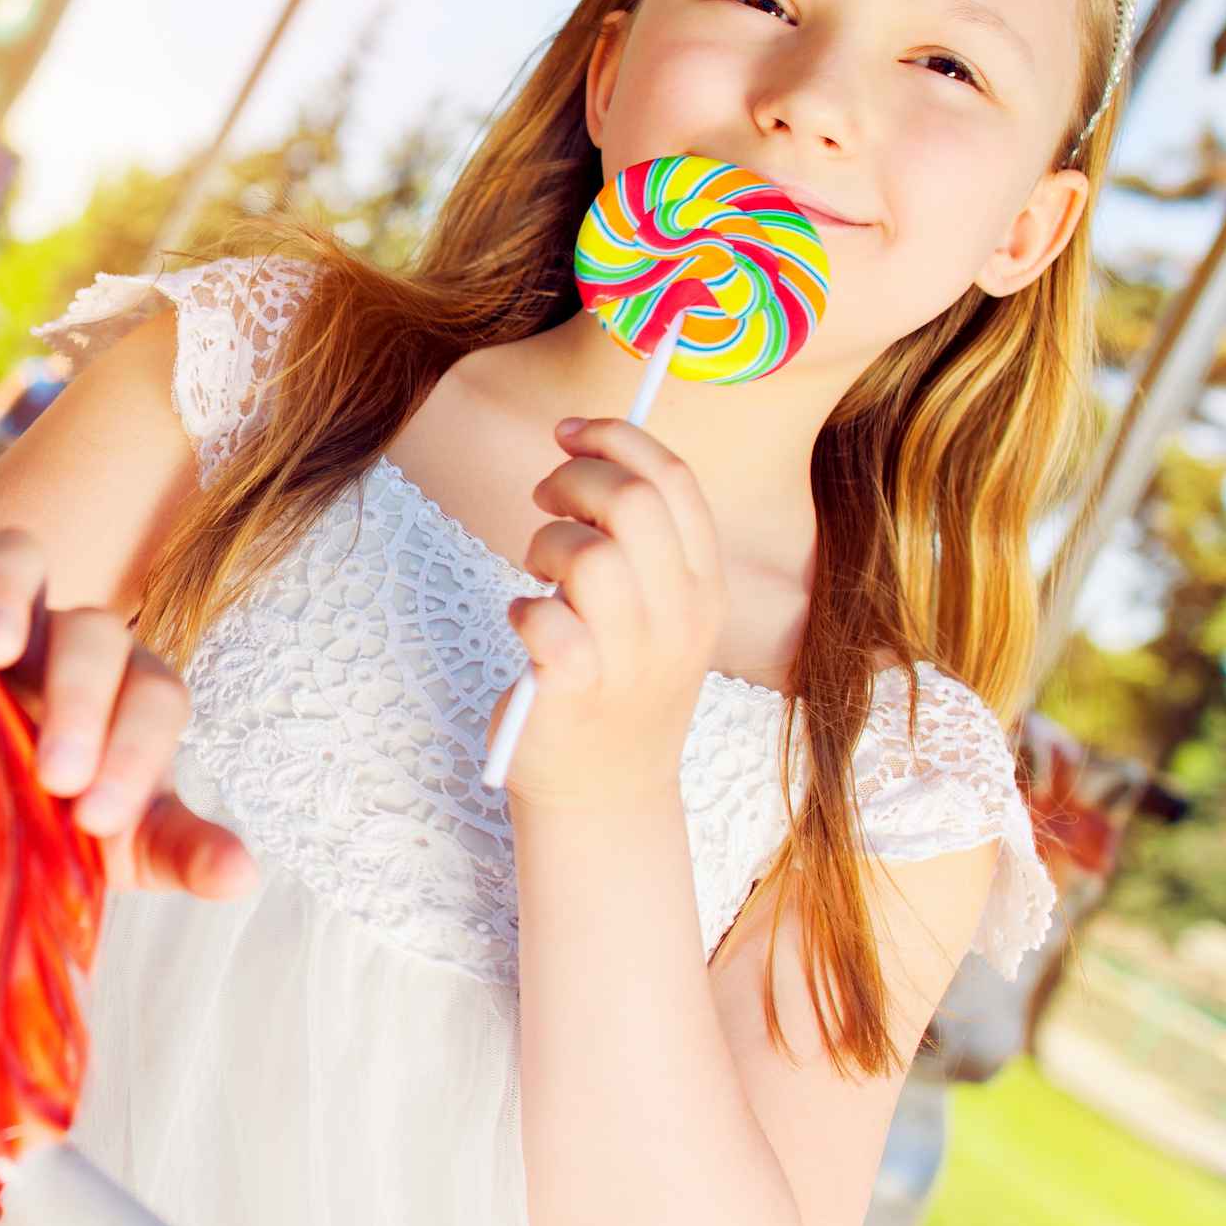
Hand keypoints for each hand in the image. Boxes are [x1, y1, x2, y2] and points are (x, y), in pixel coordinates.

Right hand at [0, 526, 258, 899]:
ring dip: (8, 596)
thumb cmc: (63, 812)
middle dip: (82, 698)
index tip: (96, 819)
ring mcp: (1, 612)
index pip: (155, 699)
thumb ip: (179, 850)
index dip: (137, 752)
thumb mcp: (122, 841)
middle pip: (94, 635)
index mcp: (129, 693)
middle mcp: (69, 642)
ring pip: (21, 560)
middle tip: (56, 776)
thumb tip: (243, 877)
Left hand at [493, 417, 723, 811]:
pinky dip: (520, 610)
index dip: (617, 438)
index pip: (675, 481)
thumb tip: (592, 452)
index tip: (570, 432)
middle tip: (544, 500)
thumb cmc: (618, 685)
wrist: (604, 793)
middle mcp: (679, 619)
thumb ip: (643, 540)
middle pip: (631, 502)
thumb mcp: (658, 610)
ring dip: (545, 545)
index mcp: (705, 587)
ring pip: (587, 553)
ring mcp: (631, 657)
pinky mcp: (576, 689)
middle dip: (572, 482)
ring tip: (538, 575)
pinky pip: (541, 616)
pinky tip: (525, 625)